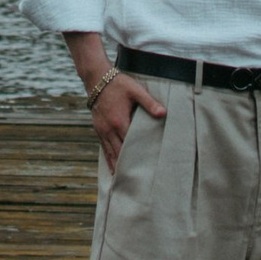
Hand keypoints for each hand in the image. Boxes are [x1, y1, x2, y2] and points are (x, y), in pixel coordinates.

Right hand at [68, 35, 165, 170]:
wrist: (97, 78)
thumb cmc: (118, 83)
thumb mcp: (136, 90)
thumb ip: (150, 103)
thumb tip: (163, 114)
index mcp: (119, 122)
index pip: (129, 145)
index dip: (136, 158)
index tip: (142, 170)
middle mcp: (109, 129)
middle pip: (118, 153)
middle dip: (125, 167)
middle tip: (133, 182)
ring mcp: (101, 129)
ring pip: (109, 152)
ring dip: (115, 165)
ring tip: (121, 179)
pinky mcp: (98, 128)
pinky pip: (103, 146)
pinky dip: (108, 157)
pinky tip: (111, 164)